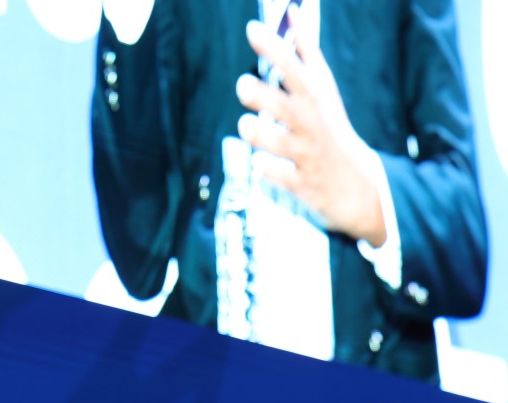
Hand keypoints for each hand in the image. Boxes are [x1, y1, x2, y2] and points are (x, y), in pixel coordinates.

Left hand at [234, 12, 385, 245]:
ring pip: (281, 143)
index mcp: (316, 98)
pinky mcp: (303, 184)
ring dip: (261, 134)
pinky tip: (259, 164)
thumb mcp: (323, 89)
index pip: (295, 66)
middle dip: (264, 95)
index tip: (252, 28)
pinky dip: (268, 171)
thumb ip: (306, 52)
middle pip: (287, 105)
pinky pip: (281, 177)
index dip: (274, 48)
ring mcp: (308, 155)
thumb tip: (293, 11)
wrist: (359, 185)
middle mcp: (312, 124)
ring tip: (245, 125)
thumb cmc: (330, 129)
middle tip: (243, 83)